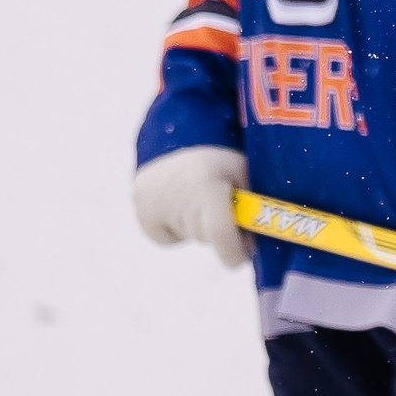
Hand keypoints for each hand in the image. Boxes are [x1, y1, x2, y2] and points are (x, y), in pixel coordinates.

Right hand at [132, 146, 251, 269]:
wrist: (178, 138)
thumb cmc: (220, 159)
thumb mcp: (244, 173)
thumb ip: (253, 208)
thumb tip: (254, 247)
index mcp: (207, 184)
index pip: (219, 232)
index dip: (232, 252)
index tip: (240, 258)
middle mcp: (176, 195)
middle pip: (205, 236)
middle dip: (220, 231)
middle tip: (224, 209)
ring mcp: (152, 203)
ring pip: (188, 235)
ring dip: (198, 225)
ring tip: (198, 196)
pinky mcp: (141, 210)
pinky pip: (166, 237)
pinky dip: (175, 227)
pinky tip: (179, 204)